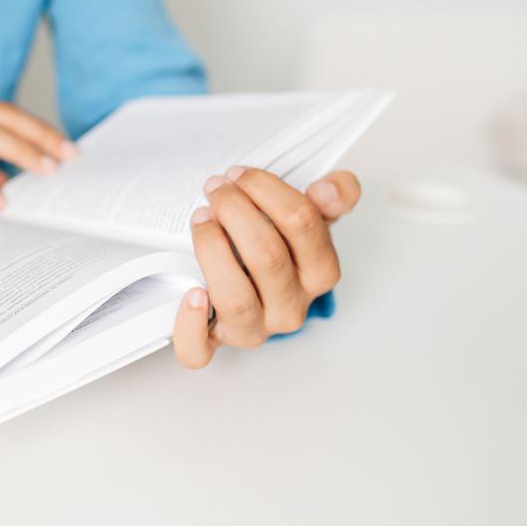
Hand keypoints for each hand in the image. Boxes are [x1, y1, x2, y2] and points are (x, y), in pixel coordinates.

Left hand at [172, 168, 360, 367]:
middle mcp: (290, 306)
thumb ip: (336, 195)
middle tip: (216, 187)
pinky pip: (199, 350)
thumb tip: (326, 190)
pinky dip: (190, 324)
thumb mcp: (314, 217)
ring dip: (212, 249)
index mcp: (320, 274)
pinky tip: (191, 291)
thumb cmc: (279, 248)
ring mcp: (253, 328)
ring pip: (235, 297)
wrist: (252, 283)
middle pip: (267, 256)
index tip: (240, 174)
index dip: (267, 190)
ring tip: (201, 218)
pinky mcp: (214, 342)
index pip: (304, 225)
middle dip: (235, 211)